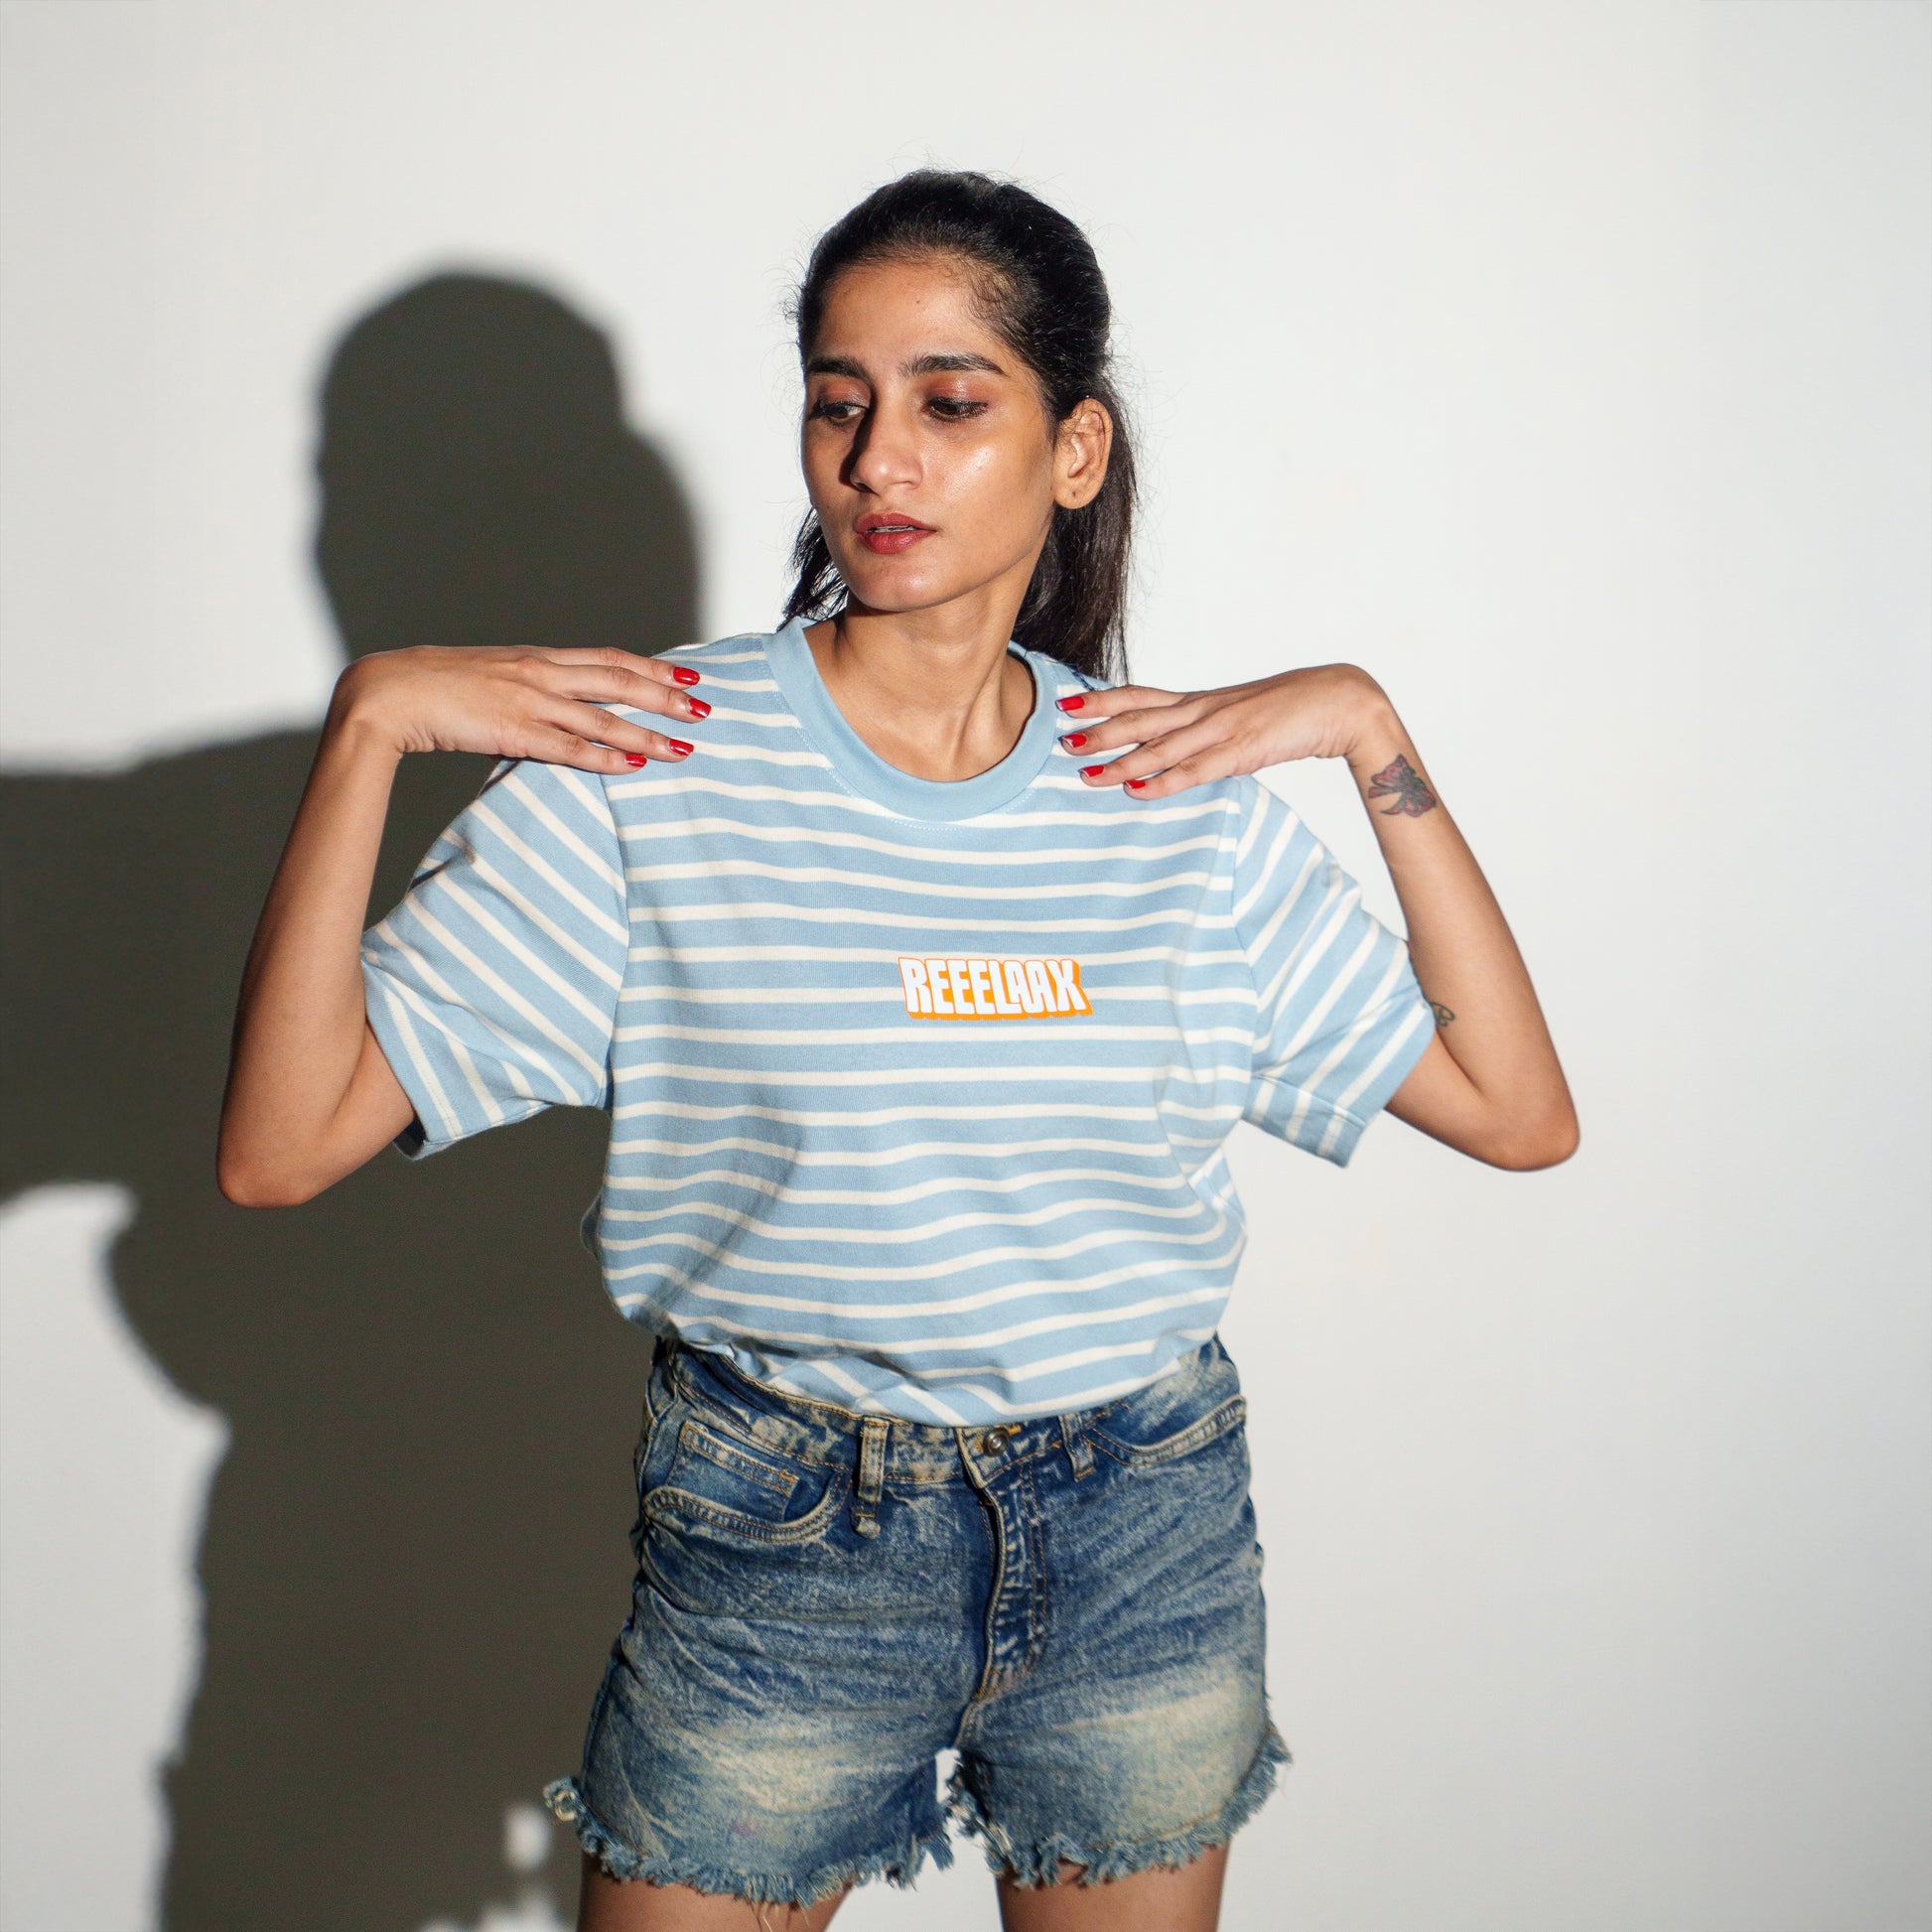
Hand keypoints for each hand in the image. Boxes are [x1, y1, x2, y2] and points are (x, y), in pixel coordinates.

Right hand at [330, 645, 708, 772]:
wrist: (387, 693)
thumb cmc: (430, 687)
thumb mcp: (486, 677)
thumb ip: (522, 688)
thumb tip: (550, 706)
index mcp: (534, 657)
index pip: (607, 657)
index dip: (650, 666)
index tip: (685, 674)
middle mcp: (539, 673)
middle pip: (618, 681)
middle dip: (665, 695)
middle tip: (704, 708)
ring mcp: (528, 701)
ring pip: (603, 717)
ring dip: (648, 733)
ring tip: (683, 746)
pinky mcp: (513, 731)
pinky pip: (570, 747)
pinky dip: (606, 757)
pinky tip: (634, 765)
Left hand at [1053, 663, 1393, 797]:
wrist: (1341, 701)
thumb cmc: (1295, 709)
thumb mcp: (1243, 716)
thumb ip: (1211, 731)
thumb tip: (1185, 748)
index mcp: (1204, 701)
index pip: (1142, 696)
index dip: (1102, 699)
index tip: (1067, 702)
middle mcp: (1205, 711)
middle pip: (1139, 718)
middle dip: (1097, 730)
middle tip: (1058, 739)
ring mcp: (1221, 730)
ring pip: (1158, 747)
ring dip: (1118, 761)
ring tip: (1084, 773)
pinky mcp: (1241, 752)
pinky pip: (1193, 771)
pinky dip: (1162, 782)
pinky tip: (1136, 791)